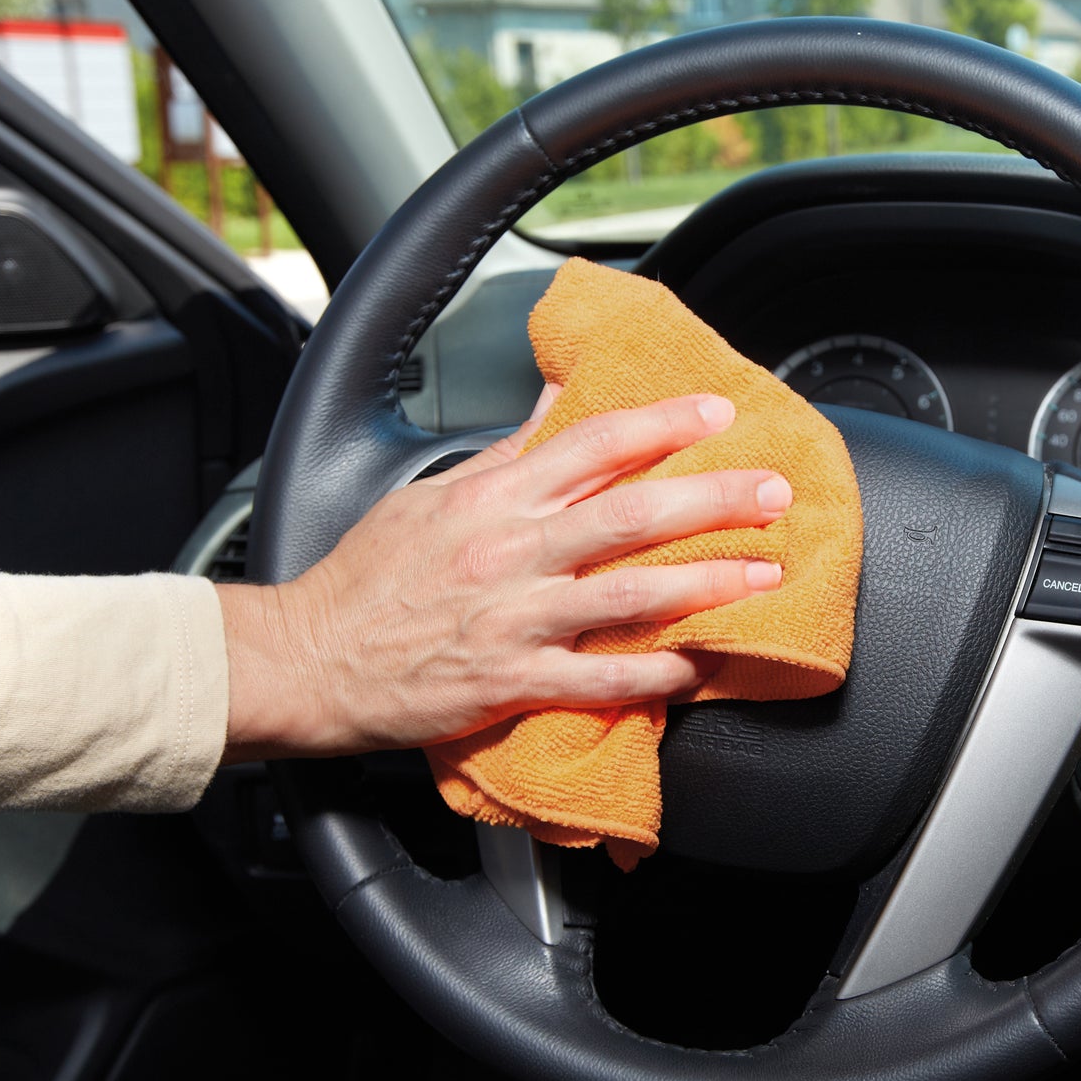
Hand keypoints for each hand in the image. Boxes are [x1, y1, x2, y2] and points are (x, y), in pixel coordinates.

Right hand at [216, 391, 790, 758]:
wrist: (309, 657)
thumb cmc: (370, 575)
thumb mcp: (433, 494)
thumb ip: (508, 451)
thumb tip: (558, 398)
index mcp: (493, 498)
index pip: (592, 443)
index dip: (662, 423)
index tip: (717, 411)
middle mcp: (510, 552)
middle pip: (629, 515)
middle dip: (711, 498)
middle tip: (771, 491)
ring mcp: (513, 620)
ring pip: (627, 596)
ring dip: (705, 584)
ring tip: (764, 573)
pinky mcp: (510, 682)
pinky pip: (598, 681)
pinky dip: (653, 676)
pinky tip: (698, 667)